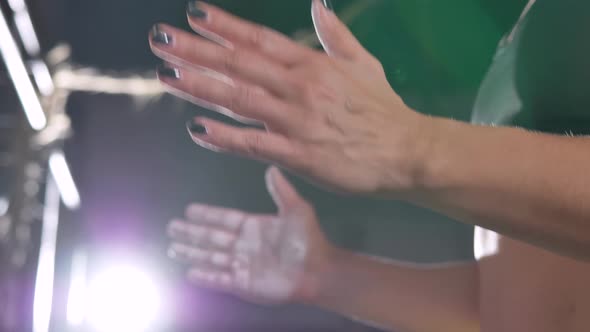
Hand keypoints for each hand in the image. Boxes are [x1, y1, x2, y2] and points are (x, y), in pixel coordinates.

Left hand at [150, 0, 429, 194]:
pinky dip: (225, 137)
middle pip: (240, 65)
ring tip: (168, 75)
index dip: (226, 27)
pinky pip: (255, 144)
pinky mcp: (300, 154)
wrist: (407, 151)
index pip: (261, 40)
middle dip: (197, 50)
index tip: (194, 14)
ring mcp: (298, 120)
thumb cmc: (383, 109)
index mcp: (313, 64)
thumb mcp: (364, 63)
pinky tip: (198, 129)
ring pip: (241, 100)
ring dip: (201, 86)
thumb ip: (336, 35)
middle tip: (161, 39)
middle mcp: (300, 87)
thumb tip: (318, 3)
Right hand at [166, 167, 334, 303]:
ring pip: (211, 257)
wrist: (318, 271)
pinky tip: (189, 272)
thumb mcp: (296, 209)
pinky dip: (204, 276)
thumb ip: (281, 190)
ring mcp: (242, 265)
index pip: (224, 219)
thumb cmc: (308, 240)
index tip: (188, 209)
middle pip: (211, 237)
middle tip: (171, 227)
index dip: (206, 215)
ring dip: (191, 252)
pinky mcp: (243, 284)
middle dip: (191, 233)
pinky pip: (219, 278)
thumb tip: (271, 168)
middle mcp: (244, 244)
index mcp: (254, 226)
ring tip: (172, 248)